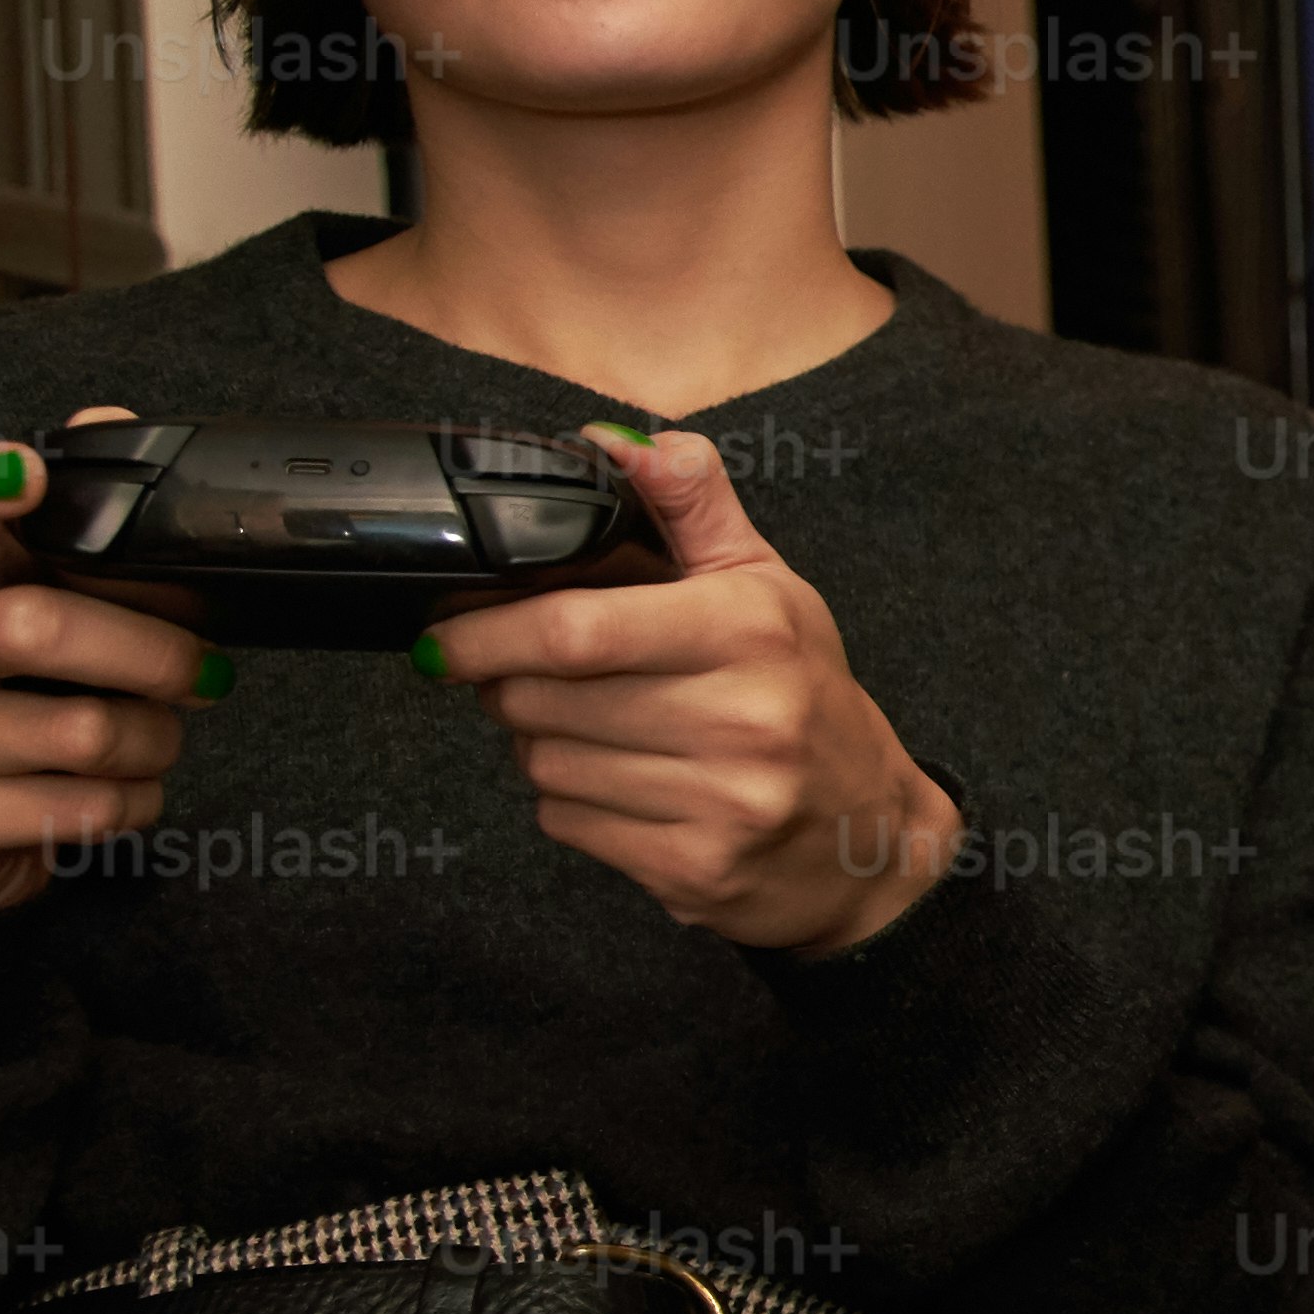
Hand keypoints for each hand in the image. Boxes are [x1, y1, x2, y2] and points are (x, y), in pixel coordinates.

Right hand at [0, 407, 204, 915]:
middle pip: (29, 626)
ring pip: (71, 730)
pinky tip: (126, 790)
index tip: (25, 474)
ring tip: (160, 735)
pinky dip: (131, 799)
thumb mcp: (16, 601)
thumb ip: (61, 526)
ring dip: (152, 737)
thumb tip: (106, 425)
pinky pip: (72, 806)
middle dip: (150, 652)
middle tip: (204, 671)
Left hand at [429, 427, 961, 953]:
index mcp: (749, 631)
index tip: (445, 635)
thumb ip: (690, 502)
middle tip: (528, 676)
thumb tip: (611, 442)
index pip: (577, 630)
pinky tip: (620, 784)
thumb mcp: (768, 585)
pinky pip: (569, 825)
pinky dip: (571, 804)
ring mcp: (720, 803)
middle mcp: (742, 718)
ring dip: (541, 745)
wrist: (868, 836)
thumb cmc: (807, 696)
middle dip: (508, 686)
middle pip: (541, 701)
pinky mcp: (693, 871)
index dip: (487, 632)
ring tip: (590, 730)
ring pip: (545, 767)